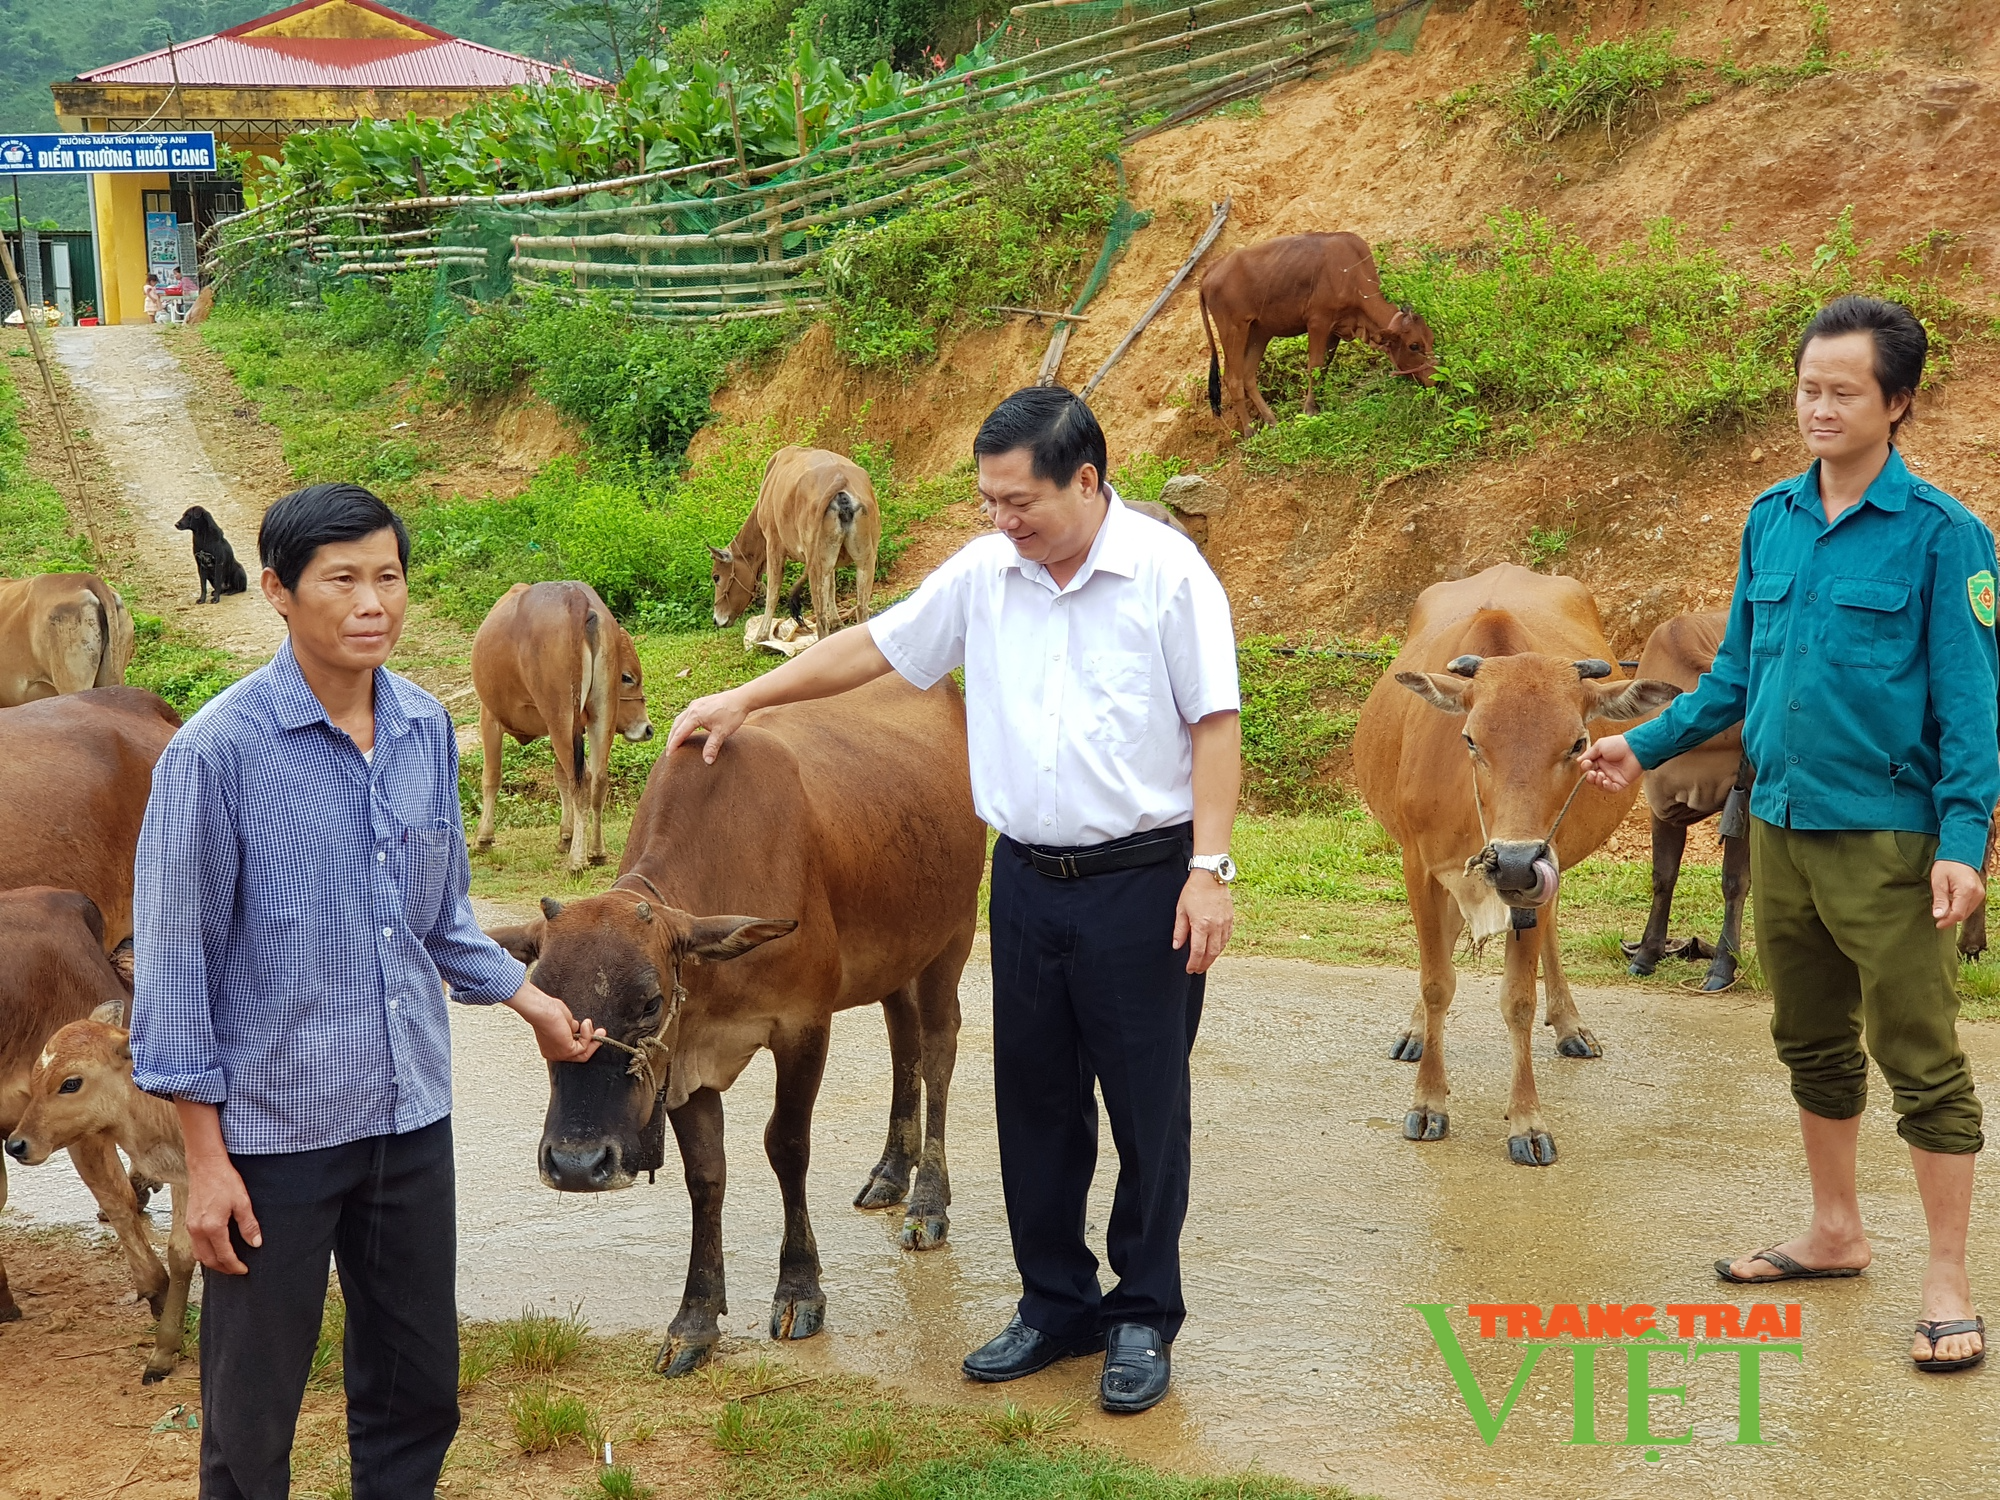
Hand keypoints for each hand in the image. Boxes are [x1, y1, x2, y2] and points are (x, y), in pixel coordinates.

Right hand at [184, 1151, 259, 1275]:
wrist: (205, 1166)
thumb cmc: (224, 1180)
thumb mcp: (242, 1202)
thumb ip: (249, 1225)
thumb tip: (256, 1243)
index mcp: (212, 1227)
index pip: (224, 1255)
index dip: (235, 1266)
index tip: (244, 1270)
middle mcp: (197, 1230)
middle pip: (209, 1260)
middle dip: (223, 1268)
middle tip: (237, 1270)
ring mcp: (190, 1227)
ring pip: (199, 1255)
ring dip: (212, 1262)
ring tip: (227, 1262)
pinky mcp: (189, 1222)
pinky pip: (195, 1245)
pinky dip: (205, 1252)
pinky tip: (215, 1249)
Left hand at [506, 980, 602, 1062]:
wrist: (540, 1009)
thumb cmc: (546, 1010)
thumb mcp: (564, 1021)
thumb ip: (571, 1028)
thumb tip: (579, 1029)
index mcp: (551, 1047)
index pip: (572, 1049)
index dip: (584, 1040)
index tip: (592, 1031)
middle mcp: (554, 1053)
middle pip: (579, 1055)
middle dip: (593, 1043)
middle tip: (600, 1032)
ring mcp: (560, 1054)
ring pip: (583, 1054)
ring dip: (592, 1039)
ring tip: (593, 1026)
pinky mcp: (566, 1051)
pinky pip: (584, 1047)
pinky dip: (588, 1035)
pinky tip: (585, 1024)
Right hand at [666, 689, 753, 762]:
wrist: (741, 698)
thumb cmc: (732, 714)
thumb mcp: (722, 732)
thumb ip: (712, 746)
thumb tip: (707, 761)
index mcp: (695, 715)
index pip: (679, 733)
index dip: (673, 745)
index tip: (669, 755)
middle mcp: (692, 708)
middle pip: (676, 725)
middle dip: (671, 738)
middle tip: (669, 751)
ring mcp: (696, 704)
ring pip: (680, 719)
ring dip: (676, 730)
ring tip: (674, 741)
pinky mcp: (700, 702)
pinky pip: (686, 714)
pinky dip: (682, 723)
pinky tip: (686, 729)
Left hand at [1173, 869, 1233, 974]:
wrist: (1211, 876)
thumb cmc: (1194, 891)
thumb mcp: (1181, 910)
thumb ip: (1179, 930)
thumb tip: (1177, 946)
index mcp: (1202, 925)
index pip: (1198, 952)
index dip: (1193, 963)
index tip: (1189, 969)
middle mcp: (1215, 927)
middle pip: (1211, 953)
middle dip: (1204, 964)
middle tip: (1197, 970)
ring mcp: (1225, 923)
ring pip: (1221, 947)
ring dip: (1213, 957)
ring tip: (1205, 961)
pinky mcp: (1230, 919)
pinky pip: (1227, 937)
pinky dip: (1221, 946)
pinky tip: (1216, 948)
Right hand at [1578, 734, 1640, 792]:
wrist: (1635, 749)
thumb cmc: (1618, 744)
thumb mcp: (1600, 746)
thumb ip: (1589, 754)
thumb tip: (1578, 761)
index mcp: (1599, 760)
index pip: (1588, 768)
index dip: (1585, 767)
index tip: (1587, 763)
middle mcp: (1605, 769)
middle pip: (1592, 778)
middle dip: (1589, 777)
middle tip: (1592, 773)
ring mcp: (1613, 777)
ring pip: (1600, 785)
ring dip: (1597, 782)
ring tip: (1601, 775)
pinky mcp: (1621, 783)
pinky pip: (1611, 789)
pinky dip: (1606, 787)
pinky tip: (1605, 781)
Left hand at [1932, 859, 1985, 929]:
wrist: (1959, 854)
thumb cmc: (1946, 865)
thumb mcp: (1938, 881)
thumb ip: (1939, 899)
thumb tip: (1938, 916)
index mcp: (1967, 890)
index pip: (1958, 913)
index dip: (1947, 921)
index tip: (1937, 924)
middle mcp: (1977, 893)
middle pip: (1963, 915)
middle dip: (1950, 918)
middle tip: (1937, 915)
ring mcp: (1980, 894)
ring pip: (1967, 912)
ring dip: (1955, 913)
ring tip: (1942, 907)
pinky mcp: (1979, 894)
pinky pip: (1969, 906)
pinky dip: (1959, 908)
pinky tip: (1950, 903)